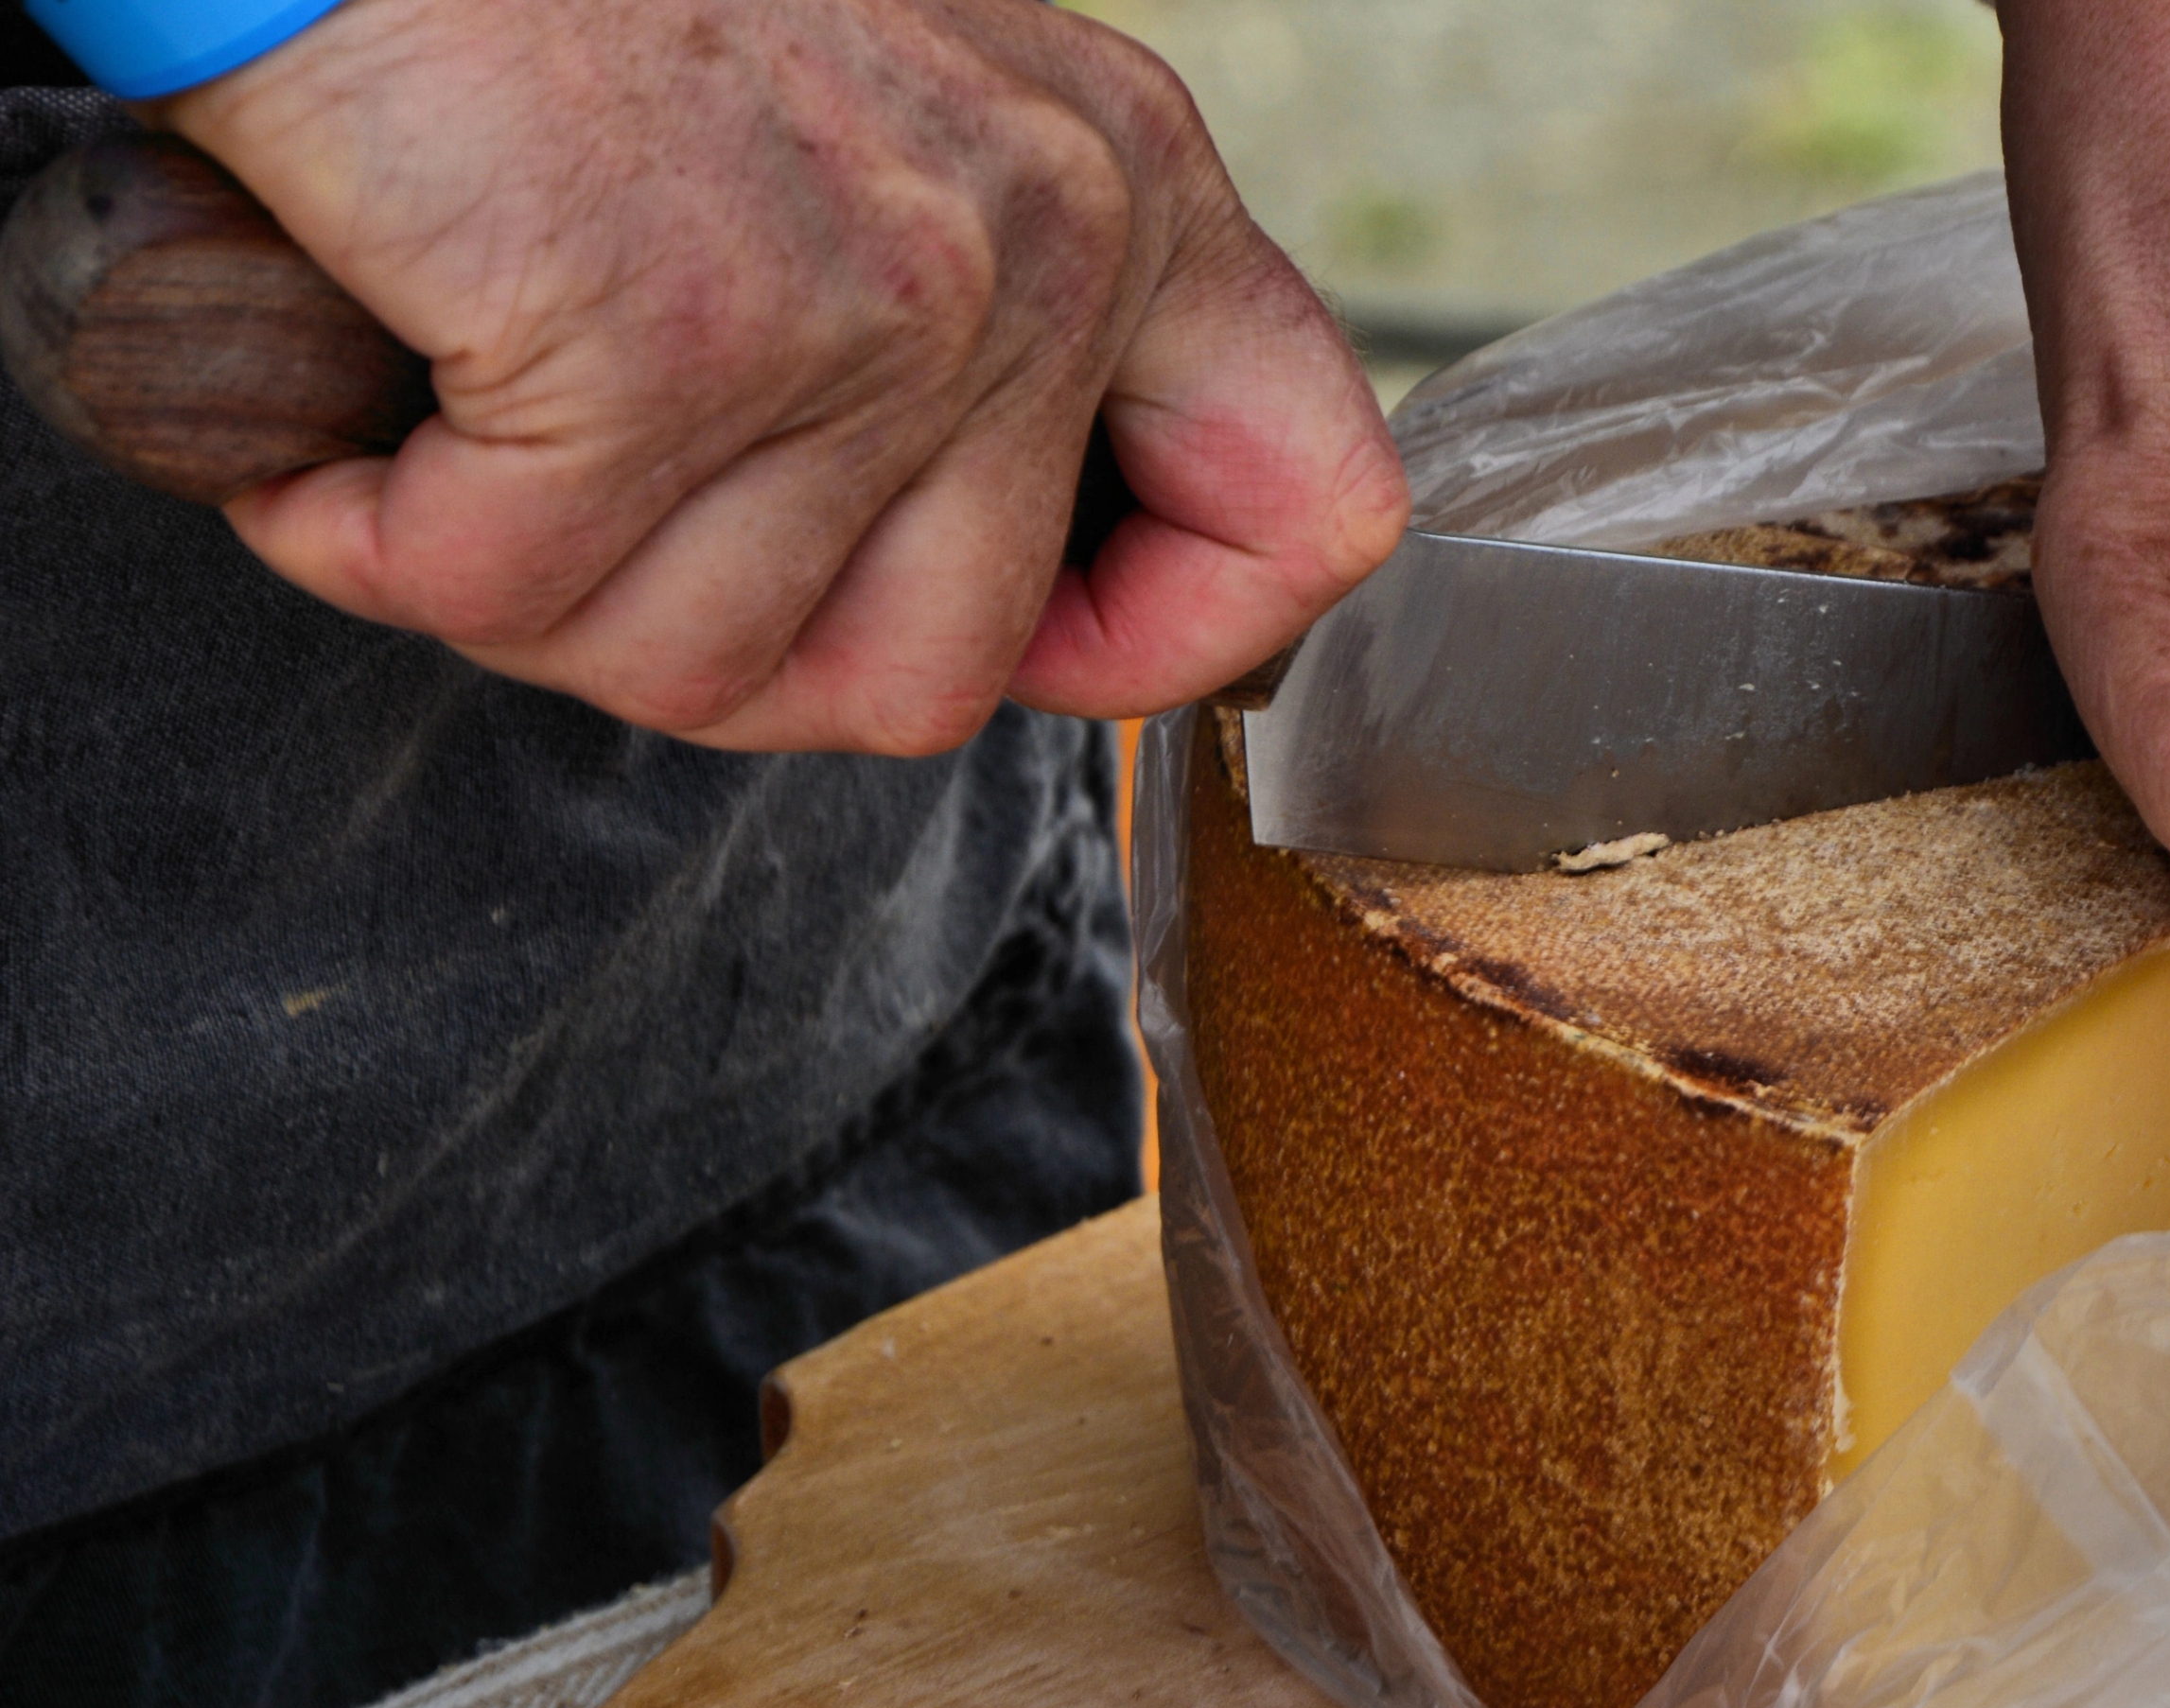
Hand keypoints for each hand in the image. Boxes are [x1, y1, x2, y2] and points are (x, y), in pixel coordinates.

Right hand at [155, 0, 1404, 751]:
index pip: (1309, 522)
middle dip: (729, 659)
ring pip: (712, 670)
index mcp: (1132, 192)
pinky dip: (383, 545)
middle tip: (600, 538)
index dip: (1154, 645)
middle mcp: (1043, 246)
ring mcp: (868, 304)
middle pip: (937, 677)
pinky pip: (511, 594)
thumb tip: (1007, 581)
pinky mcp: (660, 341)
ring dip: (540, 604)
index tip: (1021, 641)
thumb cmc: (586, 1)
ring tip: (464, 453)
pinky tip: (358, 450)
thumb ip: (999, 325)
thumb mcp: (901, 120)